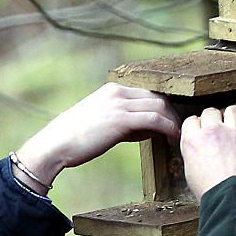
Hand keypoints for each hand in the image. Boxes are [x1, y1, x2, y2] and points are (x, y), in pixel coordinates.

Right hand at [12, 83, 180, 191]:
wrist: (54, 145)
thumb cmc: (72, 139)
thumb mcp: (98, 122)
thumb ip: (121, 120)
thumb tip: (145, 129)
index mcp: (111, 89)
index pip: (147, 93)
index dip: (163, 107)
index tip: (171, 120)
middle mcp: (117, 92)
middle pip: (158, 97)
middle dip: (172, 113)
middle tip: (181, 129)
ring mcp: (119, 104)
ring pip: (160, 107)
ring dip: (173, 122)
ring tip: (180, 136)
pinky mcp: (121, 119)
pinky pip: (155, 120)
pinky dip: (168, 128)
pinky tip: (173, 139)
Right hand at [180, 106, 235, 200]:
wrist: (234, 197)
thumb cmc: (212, 191)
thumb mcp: (191, 173)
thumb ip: (194, 155)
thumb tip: (199, 152)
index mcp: (193, 141)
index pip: (191, 121)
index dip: (197, 126)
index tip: (200, 131)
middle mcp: (212, 131)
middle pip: (210, 111)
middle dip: (213, 119)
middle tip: (217, 130)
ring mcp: (234, 131)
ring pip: (232, 110)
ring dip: (232, 118)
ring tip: (234, 128)